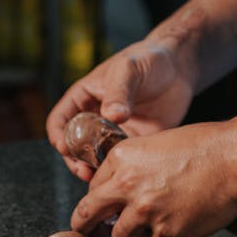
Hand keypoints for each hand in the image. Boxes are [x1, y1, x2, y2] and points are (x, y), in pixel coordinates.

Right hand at [46, 41, 194, 180]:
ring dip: (95, 169)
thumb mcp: (128, 70)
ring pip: (95, 158)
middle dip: (75, 161)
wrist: (178, 68)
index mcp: (83, 99)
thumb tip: (112, 116)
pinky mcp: (132, 144)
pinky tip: (123, 174)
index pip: (59, 121)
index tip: (64, 148)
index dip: (58, 136)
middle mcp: (94, 118)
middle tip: (85, 171)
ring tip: (102, 177)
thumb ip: (119, 92)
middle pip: (74, 146)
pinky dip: (118, 170)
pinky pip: (120, 161)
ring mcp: (112, 133)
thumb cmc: (147, 59)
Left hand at [70, 122, 236, 236]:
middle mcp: (126, 186)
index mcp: (121, 159)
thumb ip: (130, 167)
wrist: (235, 160)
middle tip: (84, 232)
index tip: (99, 208)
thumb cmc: (202, 146)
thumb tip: (114, 193)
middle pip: (88, 216)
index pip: (93, 189)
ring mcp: (145, 213)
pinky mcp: (166, 234)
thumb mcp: (155, 144)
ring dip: (130, 235)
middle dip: (84, 226)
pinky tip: (172, 227)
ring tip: (149, 225)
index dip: (97, 199)